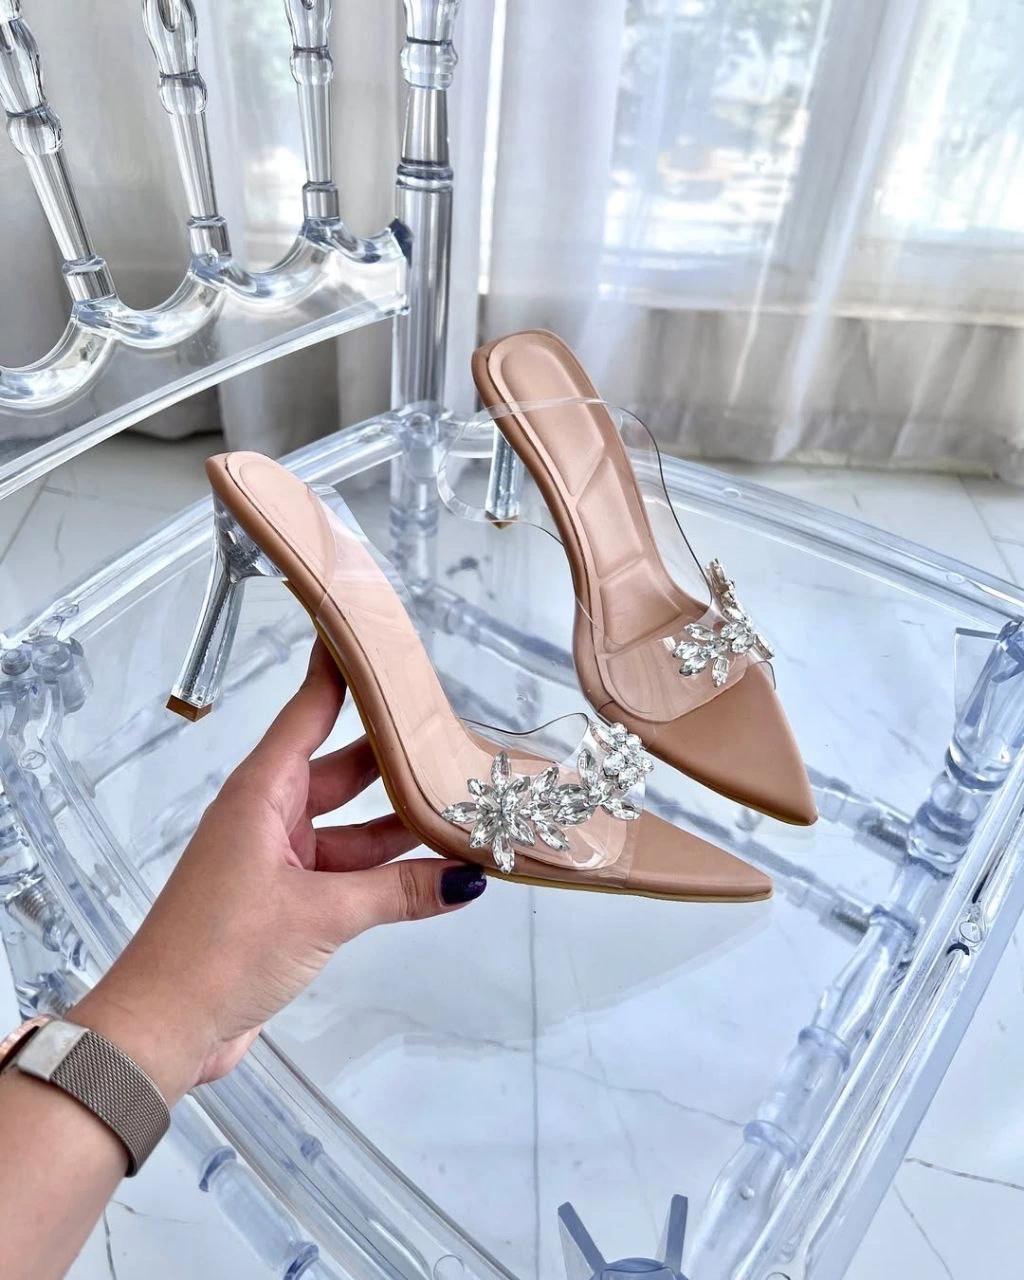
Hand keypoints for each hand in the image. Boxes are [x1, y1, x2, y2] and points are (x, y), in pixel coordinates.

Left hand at [70, 640, 485, 1103]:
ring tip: (463, 812)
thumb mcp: (321, 915)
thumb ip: (399, 892)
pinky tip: (434, 874)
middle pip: (344, 771)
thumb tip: (466, 877)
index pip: (310, 712)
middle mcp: (270, 817)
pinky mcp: (286, 903)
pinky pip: (346, 873)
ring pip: (352, 828)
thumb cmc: (220, 952)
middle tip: (456, 739)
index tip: (375, 635)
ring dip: (400, 827)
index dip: (342, 672)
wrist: (163, 1030)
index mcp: (262, 795)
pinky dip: (385, 873)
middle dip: (397, 760)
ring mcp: (278, 861)